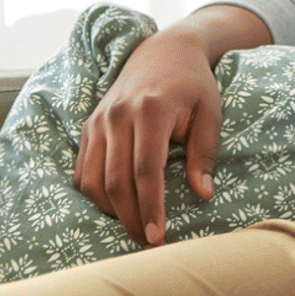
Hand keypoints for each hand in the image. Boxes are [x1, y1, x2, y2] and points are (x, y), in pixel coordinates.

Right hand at [72, 4, 269, 245]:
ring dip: (112, 212)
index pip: (146, 171)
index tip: (159, 238)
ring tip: (135, 228)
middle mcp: (118, 115)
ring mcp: (99, 120)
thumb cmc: (193, 84)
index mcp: (151, 110)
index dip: (150, 208)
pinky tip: (116, 208)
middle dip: (131, 219)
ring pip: (94, 180)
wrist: (163, 51)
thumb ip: (204, 153)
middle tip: (149, 244)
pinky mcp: (89, 126)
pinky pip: (83, 170)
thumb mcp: (211, 113)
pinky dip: (96, 195)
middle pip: (117, 181)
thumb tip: (204, 194)